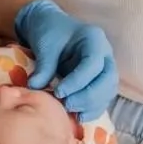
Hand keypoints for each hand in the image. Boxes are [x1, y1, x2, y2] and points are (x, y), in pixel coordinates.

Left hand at [15, 0, 117, 121]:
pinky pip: (103, 98)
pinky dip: (92, 109)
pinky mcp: (100, 81)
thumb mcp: (45, 45)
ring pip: (108, 91)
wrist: (50, 27)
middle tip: (66, 104)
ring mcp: (105, 67)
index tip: (58, 92)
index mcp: (94, 39)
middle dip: (87, 97)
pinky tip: (77, 116)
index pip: (93, 64)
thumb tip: (34, 87)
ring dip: (91, 105)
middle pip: (107, 80)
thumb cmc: (49, 32)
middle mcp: (105, 54)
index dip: (78, 82)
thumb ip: (44, 66)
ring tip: (69, 110)